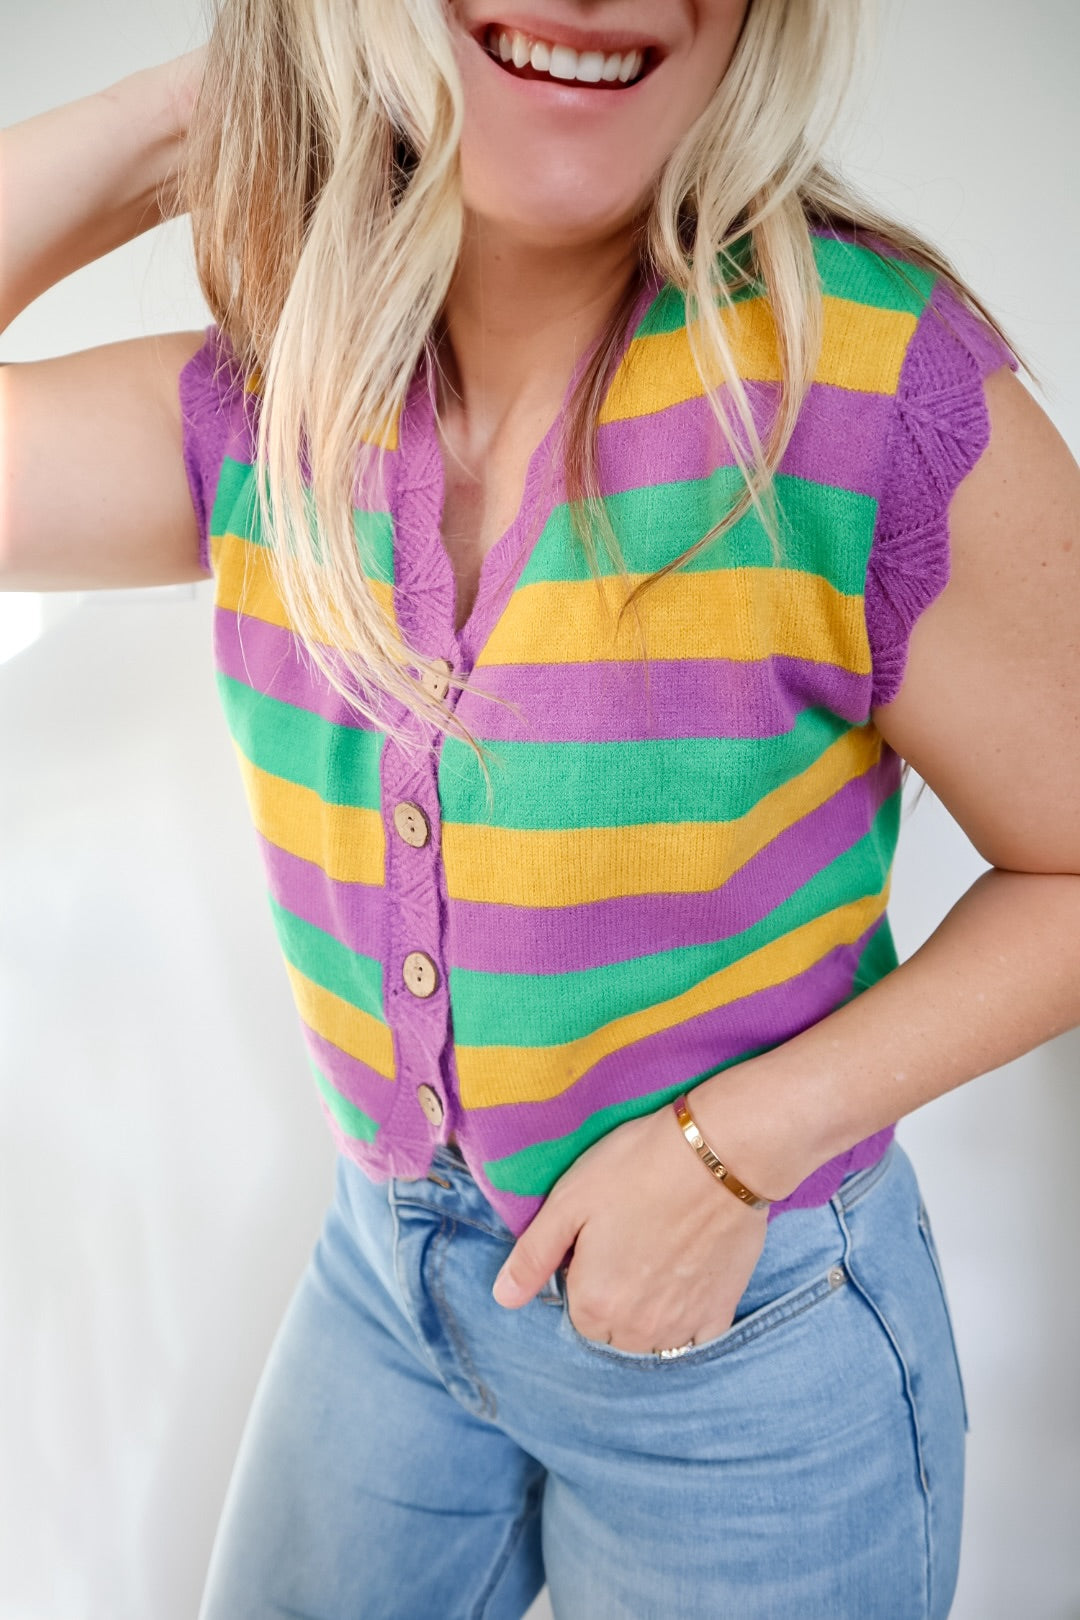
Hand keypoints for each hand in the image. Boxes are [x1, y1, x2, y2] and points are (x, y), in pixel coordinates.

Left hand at [491, 1100, 772, 1353]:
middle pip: (610, 1334)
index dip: (581, 1277)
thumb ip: (532, 1256)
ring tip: (655, 1259)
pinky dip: (685, 1323)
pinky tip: (685, 1283)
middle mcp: (637, 1329)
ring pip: (650, 1342)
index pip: (574, 1314)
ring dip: (645, 1315)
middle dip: (611, 1300)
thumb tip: (502, 1298)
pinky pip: (694, 1342)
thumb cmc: (638, 1167)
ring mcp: (683, 1325)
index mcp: (594, 1303)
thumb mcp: (569, 1200)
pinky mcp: (720, 1312)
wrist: (720, 1154)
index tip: (596, 1242)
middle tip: (626, 1245)